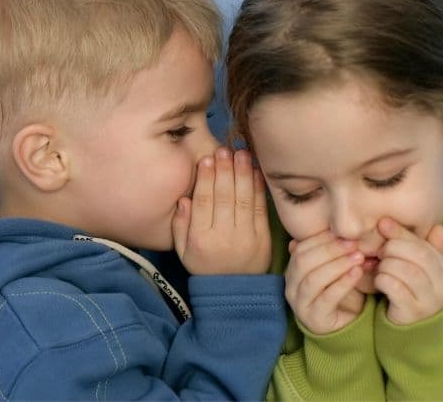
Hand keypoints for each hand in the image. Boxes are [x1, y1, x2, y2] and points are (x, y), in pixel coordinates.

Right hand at [172, 148, 271, 274]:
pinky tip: (255, 171)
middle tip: (224, 149)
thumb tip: (184, 199)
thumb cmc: (204, 266)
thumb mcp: (183, 250)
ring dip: (242, 173)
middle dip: (224, 170)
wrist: (233, 292)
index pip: (203, 202)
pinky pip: (259, 209)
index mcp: (200, 239)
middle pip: (224, 197)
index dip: (205, 179)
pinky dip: (258, 188)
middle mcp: (223, 237)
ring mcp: (246, 238)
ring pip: (243, 199)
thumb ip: (180, 225)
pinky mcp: (263, 238)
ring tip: (240, 154)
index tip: (207, 159)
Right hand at [285, 231, 365, 333]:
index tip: (343, 233)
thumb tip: (335, 229)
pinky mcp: (314, 319)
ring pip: (313, 279)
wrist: (343, 328)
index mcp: (292, 272)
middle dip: (330, 250)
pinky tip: (357, 274)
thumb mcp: (333, 271)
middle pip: (304, 262)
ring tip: (358, 258)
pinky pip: (327, 298)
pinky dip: (343, 283)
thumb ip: (330, 254)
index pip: (300, 249)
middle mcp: (290, 287)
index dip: (320, 239)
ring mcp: (300, 304)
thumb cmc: (338, 294)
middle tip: (353, 244)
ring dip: (337, 265)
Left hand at [374, 218, 442, 324]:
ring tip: (380, 267)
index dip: (401, 234)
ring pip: (405, 270)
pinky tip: (380, 281)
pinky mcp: (413, 312)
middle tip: (379, 252)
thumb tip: (437, 225)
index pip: (423, 245)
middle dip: (392, 249)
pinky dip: (382, 279)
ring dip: (386, 265)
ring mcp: (430, 301)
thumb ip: (424, 246)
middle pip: (417, 256)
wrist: (413, 330)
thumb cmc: (414, 291)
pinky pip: (394, 287)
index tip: (382, 225)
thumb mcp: (421, 268)